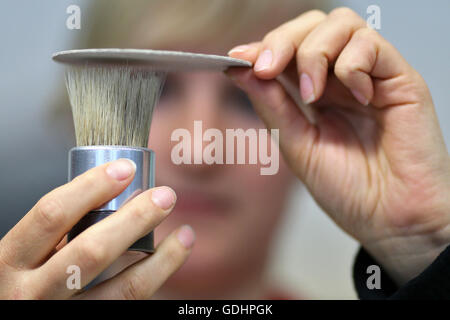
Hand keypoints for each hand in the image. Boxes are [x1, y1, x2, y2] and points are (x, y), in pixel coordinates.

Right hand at [0, 159, 193, 298]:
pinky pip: (129, 304)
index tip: (125, 168)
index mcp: (9, 261)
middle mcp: (30, 293)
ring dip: (162, 259)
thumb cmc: (23, 283)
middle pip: (91, 251)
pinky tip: (170, 262)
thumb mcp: (26, 255)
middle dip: (135, 219)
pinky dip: (156, 280)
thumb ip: (59, 231)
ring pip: (122, 289)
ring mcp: (61, 315)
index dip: (91, 186)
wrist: (17, 314)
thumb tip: (118, 193)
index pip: (51, 214)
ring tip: (185, 234)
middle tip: (165, 196)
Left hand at [227, 8, 449, 284]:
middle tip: (266, 68)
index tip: (237, 59)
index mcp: (316, 94)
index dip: (263, 48)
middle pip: (311, 27)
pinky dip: (352, 64)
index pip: (288, 50)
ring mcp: (370, 76)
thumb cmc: (349, 191)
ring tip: (312, 95)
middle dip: (282, 42)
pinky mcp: (400, 79)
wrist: (390, 221)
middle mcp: (341, 80)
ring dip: (314, 53)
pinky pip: (371, 44)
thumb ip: (272, 104)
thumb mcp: (297, 145)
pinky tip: (356, 96)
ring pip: (340, 25)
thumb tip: (239, 69)